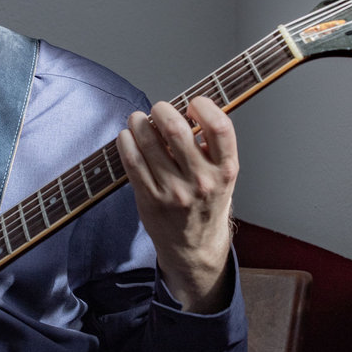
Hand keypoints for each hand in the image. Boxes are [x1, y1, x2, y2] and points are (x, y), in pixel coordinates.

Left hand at [116, 95, 238, 312]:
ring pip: (149, 141)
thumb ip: (211, 147)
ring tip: (138, 120)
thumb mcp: (222, 176)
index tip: (192, 104)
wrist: (194, 247)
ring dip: (139, 122)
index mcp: (226, 170)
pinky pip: (132, 161)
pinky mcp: (150, 199)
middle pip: (176, 128)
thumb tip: (184, 110)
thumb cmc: (207, 204)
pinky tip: (127, 136)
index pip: (219, 126)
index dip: (203, 106)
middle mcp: (202, 180)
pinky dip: (126, 141)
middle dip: (162, 109)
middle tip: (158, 109)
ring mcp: (175, 191)